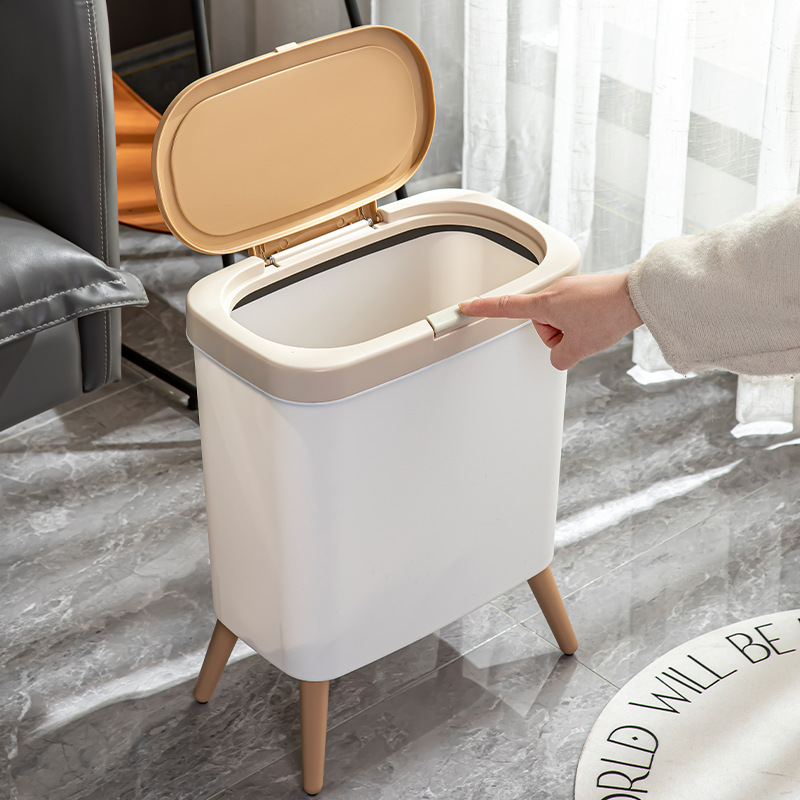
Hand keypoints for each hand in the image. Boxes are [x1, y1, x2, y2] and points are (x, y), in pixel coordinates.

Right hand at [459, 273, 641, 369]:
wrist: (638, 296)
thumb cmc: (609, 314)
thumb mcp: (579, 348)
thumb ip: (560, 358)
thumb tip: (559, 356)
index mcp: (545, 304)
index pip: (505, 307)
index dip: (483, 308)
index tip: (467, 306)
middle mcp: (553, 292)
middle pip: (540, 324)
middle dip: (557, 335)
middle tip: (579, 336)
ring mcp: (569, 289)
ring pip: (558, 320)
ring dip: (572, 329)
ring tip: (593, 326)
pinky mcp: (583, 289)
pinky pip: (572, 312)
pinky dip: (583, 320)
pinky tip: (599, 320)